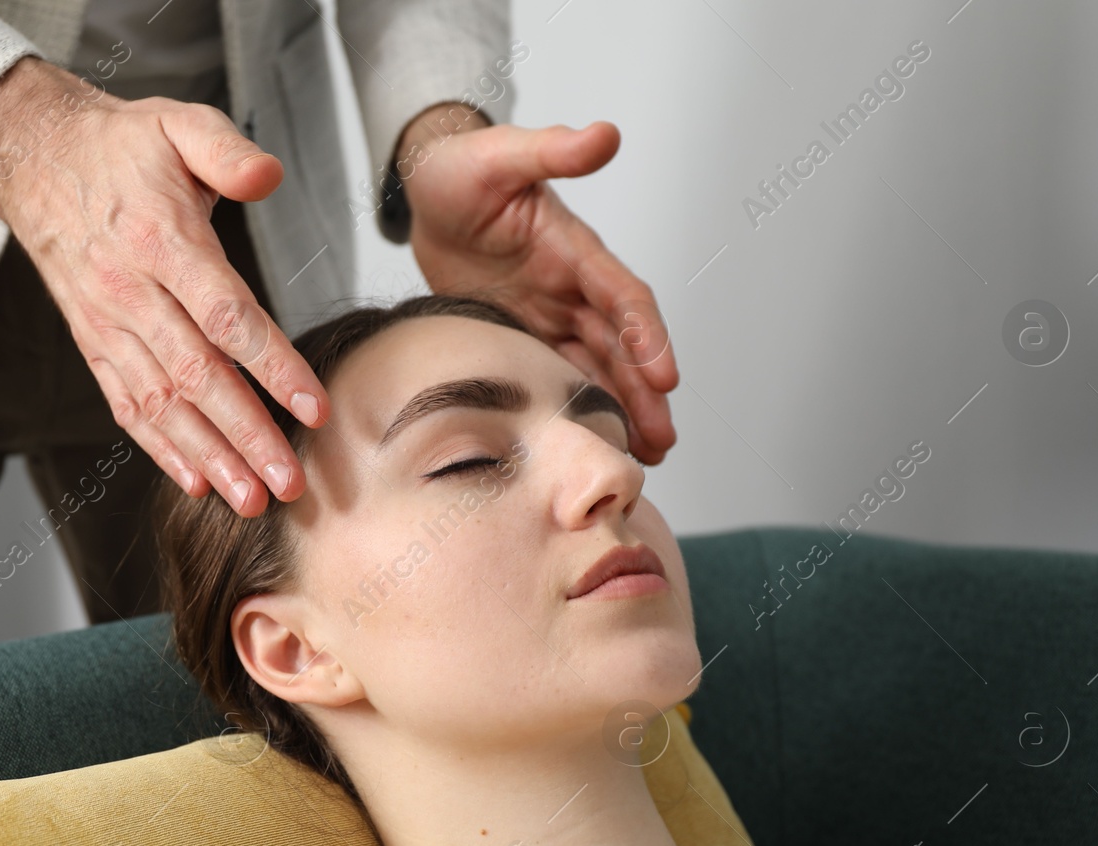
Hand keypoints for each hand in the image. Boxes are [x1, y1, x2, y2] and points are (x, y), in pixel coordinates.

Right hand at [0, 56, 327, 516]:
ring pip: (163, 403)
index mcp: (162, 240)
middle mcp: (132, 291)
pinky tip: (197, 482)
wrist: (36, 158)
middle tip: (291, 483)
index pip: (227, 315)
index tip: (314, 408)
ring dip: (210, 457)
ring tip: (252, 501)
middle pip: (197, 376)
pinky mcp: (95, 344)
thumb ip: (227, 150)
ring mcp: (109, 324)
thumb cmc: (124, 146)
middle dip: (247, 436)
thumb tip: (268, 175)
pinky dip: (161, 448)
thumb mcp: (178, 123)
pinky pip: (127, 404)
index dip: (272, 365)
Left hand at [397, 110, 677, 463]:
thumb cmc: (464, 168)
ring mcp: (552, 313)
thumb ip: (550, 150)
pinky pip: (561, 376)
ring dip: (625, 411)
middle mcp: (574, 286)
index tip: (667, 376)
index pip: (622, 295)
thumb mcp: (499, 154)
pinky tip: (596, 442)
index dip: (646, 335)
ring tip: (647, 458)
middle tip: (663, 442)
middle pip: (621, 346)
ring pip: (599, 369)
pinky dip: (582, 408)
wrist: (430, 191)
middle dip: (645, 394)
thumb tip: (605, 135)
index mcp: (575, 249)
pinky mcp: (526, 334)